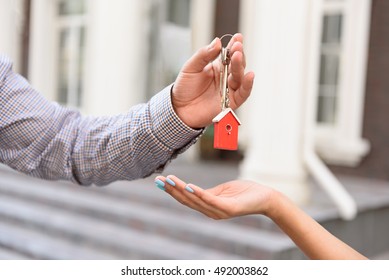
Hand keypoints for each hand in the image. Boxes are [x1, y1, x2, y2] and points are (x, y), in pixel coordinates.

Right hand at [154, 175, 273, 219]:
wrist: (266, 197)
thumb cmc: (245, 192)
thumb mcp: (222, 191)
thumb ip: (209, 192)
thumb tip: (192, 188)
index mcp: (208, 207)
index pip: (186, 199)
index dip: (172, 191)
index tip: (159, 181)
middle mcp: (211, 212)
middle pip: (186, 201)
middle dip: (171, 190)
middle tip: (158, 180)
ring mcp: (219, 212)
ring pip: (195, 200)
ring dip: (181, 190)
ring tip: (169, 180)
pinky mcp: (229, 208)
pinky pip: (210, 200)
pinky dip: (198, 193)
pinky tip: (188, 186)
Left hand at [172, 33, 254, 128]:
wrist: (180, 109)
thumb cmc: (185, 88)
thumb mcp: (191, 67)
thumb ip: (204, 55)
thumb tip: (217, 42)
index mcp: (217, 66)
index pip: (229, 54)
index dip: (234, 45)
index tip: (238, 37)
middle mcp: (226, 77)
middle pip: (237, 64)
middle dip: (238, 55)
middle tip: (237, 47)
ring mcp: (229, 89)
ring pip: (240, 77)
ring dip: (240, 66)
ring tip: (238, 57)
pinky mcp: (231, 102)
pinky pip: (243, 93)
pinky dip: (248, 85)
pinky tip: (249, 76)